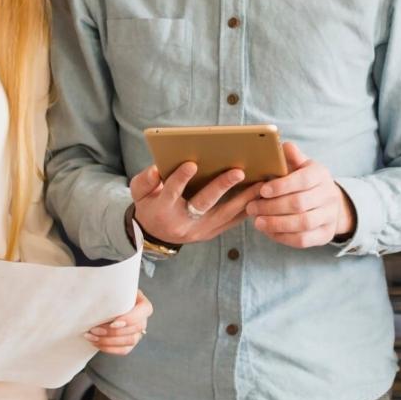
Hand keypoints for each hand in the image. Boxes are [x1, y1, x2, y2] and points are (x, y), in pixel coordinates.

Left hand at [84, 289, 152, 355]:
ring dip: (108, 341)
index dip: (130, 318)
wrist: (105, 307)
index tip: (113, 322)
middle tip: (94, 329)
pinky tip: (96, 343)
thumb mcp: (114, 290)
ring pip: (129, 341)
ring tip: (91, 336)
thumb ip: (111, 290)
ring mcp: (137, 333)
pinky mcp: (130, 343)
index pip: (144, 310)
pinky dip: (109, 348)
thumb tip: (98, 285)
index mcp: (142, 303)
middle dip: (113, 331)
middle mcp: (143, 319)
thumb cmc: (110, 297)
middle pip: (135, 328)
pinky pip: (124, 350)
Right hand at [129, 161, 257, 244]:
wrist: (155, 235)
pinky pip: (232, 221)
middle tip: (238, 171)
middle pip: (204, 203)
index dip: (180, 179)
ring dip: (244, 198)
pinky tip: (260, 196)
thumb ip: (145, 180)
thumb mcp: (139, 193)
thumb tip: (156, 169)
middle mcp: (183, 222)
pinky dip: (246, 208)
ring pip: (225, 214)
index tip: (191, 164)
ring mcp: (199, 230)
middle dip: (221, 186)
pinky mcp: (212, 233)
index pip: (171, 192)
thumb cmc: (150, 205)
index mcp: (163, 209)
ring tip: (261, 183)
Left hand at [247, 142, 354, 248]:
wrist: (328, 203)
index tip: (262, 190)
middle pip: (299, 204)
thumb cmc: (305, 181)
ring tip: (257, 222)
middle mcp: (329, 195)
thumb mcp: (300, 165)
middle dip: (272, 207)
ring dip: (276, 223)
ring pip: (302, 223)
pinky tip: (268, 231)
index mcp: (321, 175)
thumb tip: (283, 146)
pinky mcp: (326, 234)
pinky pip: (303, 240)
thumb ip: (291, 157)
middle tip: (251, 207)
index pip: (303, 180)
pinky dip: (283, 237)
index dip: (281, 186)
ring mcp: (330, 216)